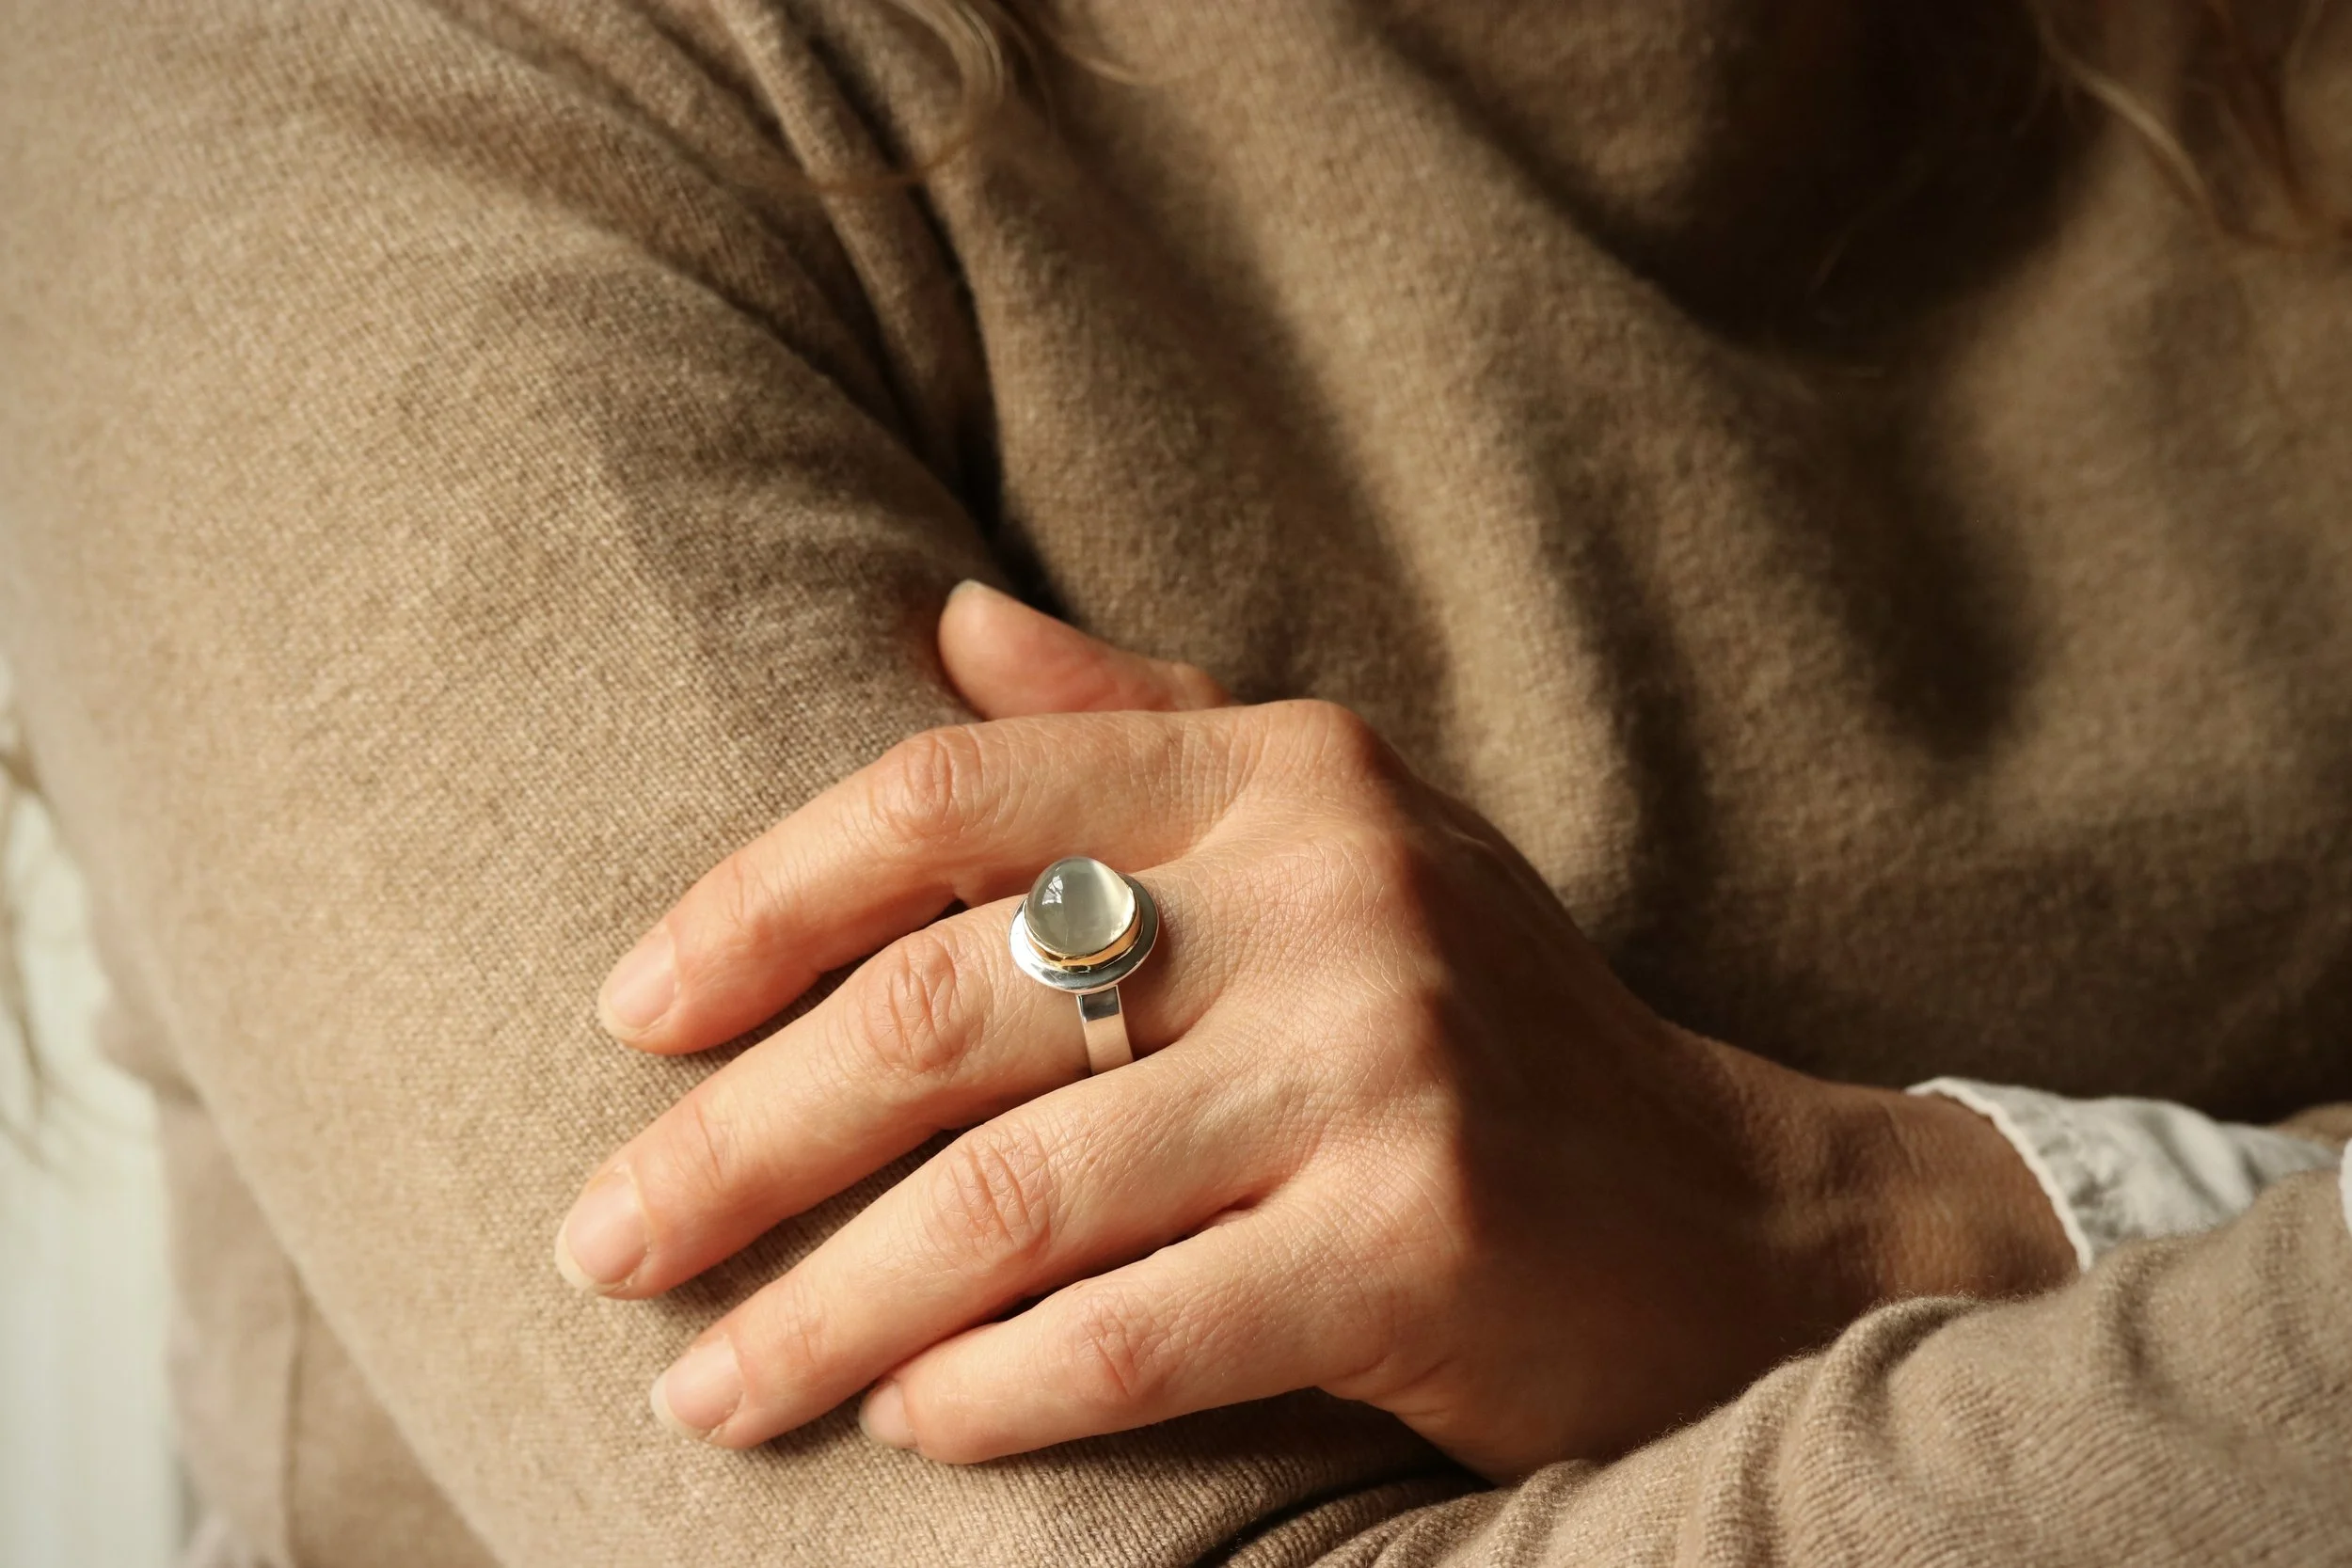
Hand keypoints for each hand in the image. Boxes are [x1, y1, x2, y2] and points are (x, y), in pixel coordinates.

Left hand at [559, 582, 2074, 1479]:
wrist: (1743, 1211)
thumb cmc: (1485, 1016)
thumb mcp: (1339, 828)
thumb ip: (1140, 722)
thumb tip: (942, 619)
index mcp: (1284, 770)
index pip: (954, 792)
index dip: (759, 899)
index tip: (630, 1013)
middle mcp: (1331, 893)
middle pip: (945, 1008)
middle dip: (736, 1142)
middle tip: (602, 1243)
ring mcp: (1384, 1068)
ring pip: (1013, 1195)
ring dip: (824, 1306)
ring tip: (705, 1389)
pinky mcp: (1423, 1244)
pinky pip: (1136, 1332)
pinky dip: (991, 1394)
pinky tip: (909, 1428)